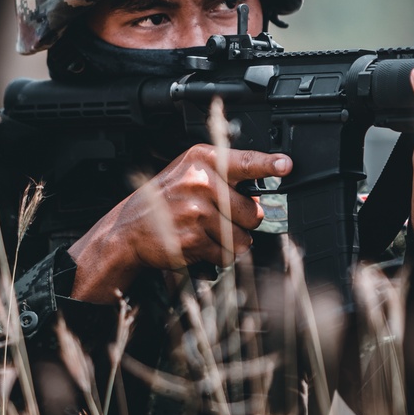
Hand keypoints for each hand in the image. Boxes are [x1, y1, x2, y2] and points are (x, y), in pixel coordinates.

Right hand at [68, 144, 291, 302]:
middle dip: (245, 221)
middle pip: (253, 210)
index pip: (244, 161)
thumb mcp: (190, 173)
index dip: (268, 164)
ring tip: (207, 231)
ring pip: (243, 236)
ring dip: (232, 241)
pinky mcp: (193, 238)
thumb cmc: (164, 200)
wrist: (127, 230)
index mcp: (202, 159)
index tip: (286, 165)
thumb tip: (262, 192)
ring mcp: (196, 210)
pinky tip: (198, 243)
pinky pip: (227, 254)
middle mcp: (200, 181)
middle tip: (222, 217)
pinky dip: (218, 255)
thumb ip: (224, 176)